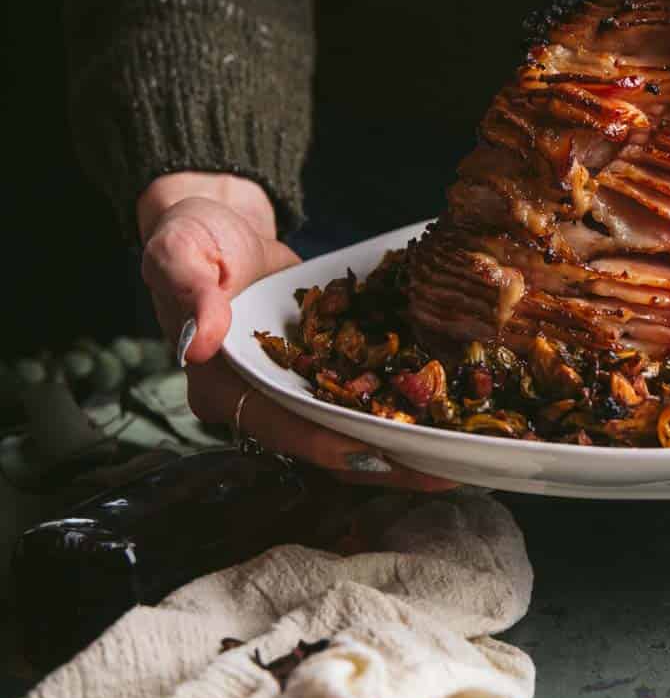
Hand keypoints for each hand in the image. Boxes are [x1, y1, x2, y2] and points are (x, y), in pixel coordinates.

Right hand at [138, 173, 451, 487]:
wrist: (222, 225)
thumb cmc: (191, 236)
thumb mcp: (178, 252)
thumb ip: (189, 292)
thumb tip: (197, 339)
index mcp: (221, 386)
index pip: (276, 425)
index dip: (323, 442)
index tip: (373, 452)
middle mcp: (261, 401)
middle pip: (326, 444)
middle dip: (384, 461)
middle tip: (443, 472)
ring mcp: (296, 391)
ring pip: (353, 432)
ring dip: (405, 446)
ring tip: (462, 456)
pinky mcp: (325, 374)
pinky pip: (367, 398)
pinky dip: (406, 407)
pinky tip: (453, 412)